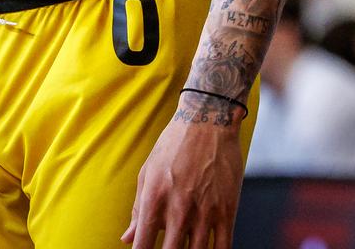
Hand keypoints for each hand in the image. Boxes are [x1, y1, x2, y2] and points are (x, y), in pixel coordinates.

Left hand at [122, 101, 242, 248]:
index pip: (142, 245)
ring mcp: (205, 211)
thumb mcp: (148, 173)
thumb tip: (127, 238)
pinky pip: (223, 246)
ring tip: (186, 248)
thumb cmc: (174, 144)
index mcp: (154, 200)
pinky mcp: (227, 209)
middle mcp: (178, 209)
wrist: (209, 119)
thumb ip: (137, 210)